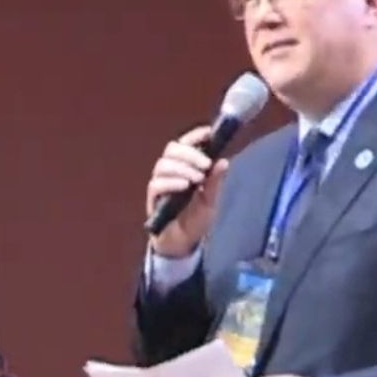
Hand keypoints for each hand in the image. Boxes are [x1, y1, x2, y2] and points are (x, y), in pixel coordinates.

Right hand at [145, 125, 227, 257]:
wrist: (183, 243)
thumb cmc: (196, 219)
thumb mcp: (211, 201)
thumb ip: (215, 182)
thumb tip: (224, 161)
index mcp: (185, 167)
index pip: (185, 144)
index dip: (195, 136)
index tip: (208, 133)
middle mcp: (170, 171)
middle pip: (172, 149)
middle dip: (189, 154)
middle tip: (205, 165)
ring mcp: (160, 184)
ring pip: (163, 165)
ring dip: (182, 168)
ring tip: (197, 179)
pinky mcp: (153, 199)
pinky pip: (156, 184)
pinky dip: (171, 182)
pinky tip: (184, 186)